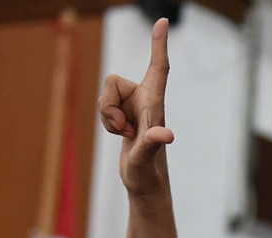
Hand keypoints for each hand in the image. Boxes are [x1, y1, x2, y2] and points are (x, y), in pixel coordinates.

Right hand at [98, 18, 174, 198]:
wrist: (144, 184)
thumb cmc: (148, 172)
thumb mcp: (147, 158)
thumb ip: (152, 144)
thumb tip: (166, 135)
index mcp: (154, 103)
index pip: (158, 67)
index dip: (158, 44)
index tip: (162, 20)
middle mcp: (145, 100)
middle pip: (112, 82)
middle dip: (107, 107)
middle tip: (124, 131)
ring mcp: (134, 107)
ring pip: (105, 96)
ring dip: (107, 118)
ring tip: (125, 135)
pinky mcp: (124, 115)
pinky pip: (104, 109)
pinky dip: (108, 124)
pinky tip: (123, 135)